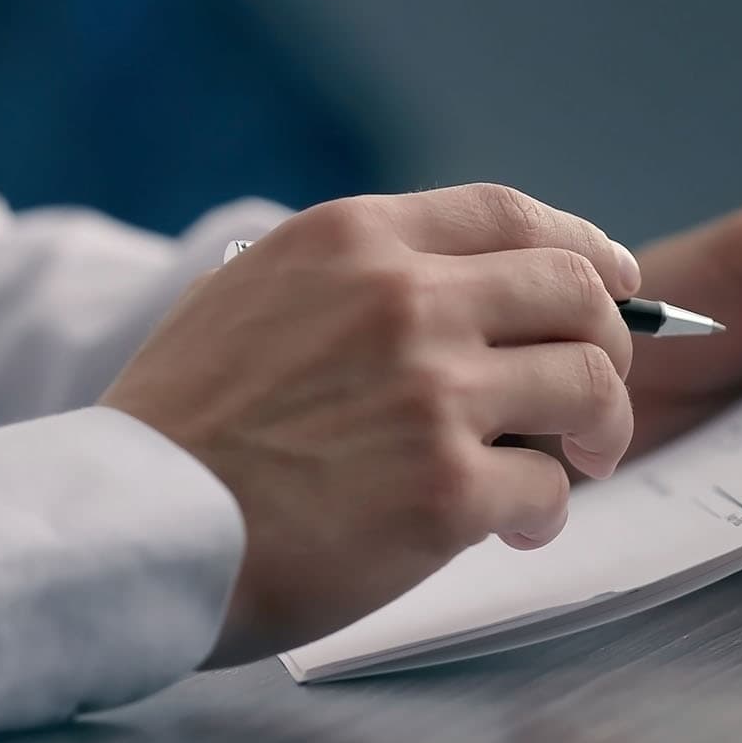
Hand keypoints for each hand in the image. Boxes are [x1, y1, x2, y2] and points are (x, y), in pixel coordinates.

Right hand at [101, 184, 641, 665]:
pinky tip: (511, 528)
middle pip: (577, 292)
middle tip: (590, 398)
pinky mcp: (443, 489)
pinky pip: (547, 486)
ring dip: (597, 431)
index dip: (584, 246)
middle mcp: (405, 299)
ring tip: (571, 466)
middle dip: (608, 344)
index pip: (511, 214)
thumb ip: (352, 280)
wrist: (127, 526)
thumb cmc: (179, 426)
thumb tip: (452, 292)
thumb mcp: (250, 295)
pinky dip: (544, 510)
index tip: (614, 282)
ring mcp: (431, 392)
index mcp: (354, 241)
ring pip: (588, 384)